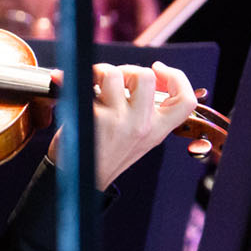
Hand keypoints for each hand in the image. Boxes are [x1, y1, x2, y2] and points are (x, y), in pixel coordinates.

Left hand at [47, 61, 198, 189]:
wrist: (80, 181)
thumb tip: (144, 74)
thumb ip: (147, 112)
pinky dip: (71, 79)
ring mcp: (117, 121)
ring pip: (114, 74)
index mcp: (157, 130)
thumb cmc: (106, 155)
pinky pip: (83, 85)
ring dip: (100, 71)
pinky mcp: (92, 118)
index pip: (186, 100)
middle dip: (127, 69)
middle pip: (146, 76)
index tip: (159, 69)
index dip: (176, 77)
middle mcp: (141, 125)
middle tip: (115, 79)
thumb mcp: (139, 139)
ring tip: (93, 82)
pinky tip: (65, 82)